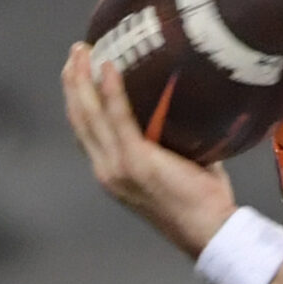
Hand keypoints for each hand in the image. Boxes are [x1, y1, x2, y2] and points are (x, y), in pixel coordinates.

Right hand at [59, 43, 239, 256]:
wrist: (210, 231)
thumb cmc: (202, 204)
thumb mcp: (177, 170)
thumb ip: (172, 144)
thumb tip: (187, 112)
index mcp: (112, 172)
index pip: (85, 131)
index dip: (77, 100)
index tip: (77, 73)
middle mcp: (107, 169)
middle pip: (78, 118)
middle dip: (72, 82)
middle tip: (75, 53)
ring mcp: (118, 166)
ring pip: (88, 114)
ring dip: (82, 79)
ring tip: (83, 51)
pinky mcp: (135, 161)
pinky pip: (118, 117)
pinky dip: (111, 91)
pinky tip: (109, 67)